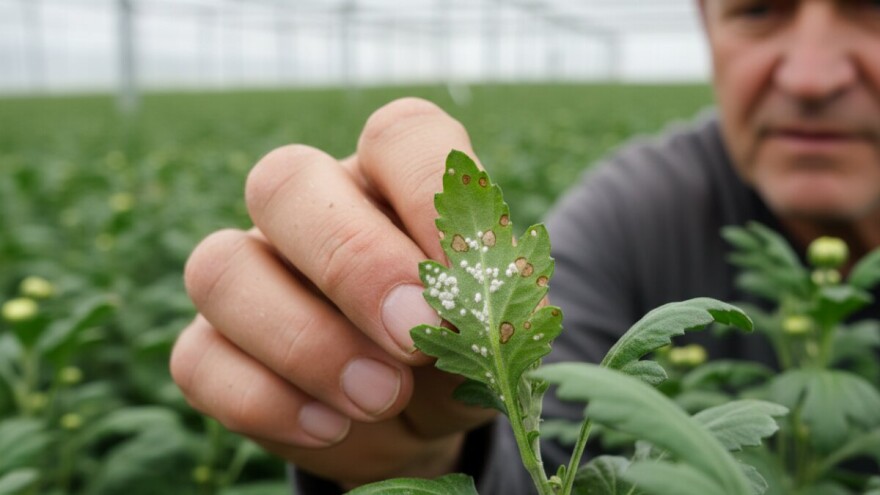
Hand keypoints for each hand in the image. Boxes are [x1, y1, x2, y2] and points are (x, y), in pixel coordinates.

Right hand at [171, 98, 496, 486]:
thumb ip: (489, 306)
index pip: (400, 136)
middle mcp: (312, 211)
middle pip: (282, 182)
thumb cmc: (458, 349)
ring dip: (304, 343)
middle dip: (352, 264)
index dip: (430, 190)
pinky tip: (331, 426)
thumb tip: (461, 309)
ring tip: (380, 397)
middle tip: (413, 338)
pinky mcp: (214, 346)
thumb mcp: (494, 327)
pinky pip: (199, 359)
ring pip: (220, 268)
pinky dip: (267, 401)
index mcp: (390, 180)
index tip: (465, 272)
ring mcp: (252, 273)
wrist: (415, 416)